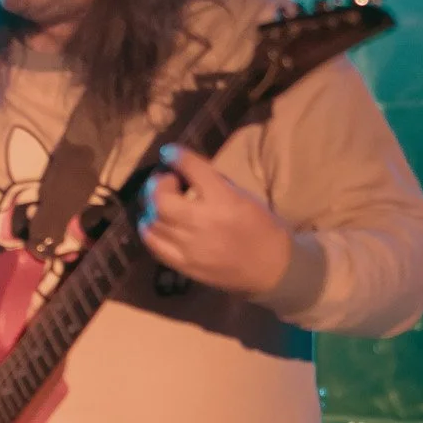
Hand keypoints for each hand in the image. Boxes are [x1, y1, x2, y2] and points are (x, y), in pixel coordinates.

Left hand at [137, 144, 293, 295]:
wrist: (273, 269)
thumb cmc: (263, 229)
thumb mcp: (245, 197)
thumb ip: (217, 184)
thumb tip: (189, 173)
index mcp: (223, 199)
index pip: (191, 169)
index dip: (175, 156)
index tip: (169, 153)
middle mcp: (202, 221)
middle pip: (161, 198)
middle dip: (159, 185)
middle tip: (167, 183)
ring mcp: (190, 246)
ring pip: (154, 221)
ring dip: (152, 207)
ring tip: (162, 203)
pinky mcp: (185, 265)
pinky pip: (155, 245)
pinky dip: (149, 231)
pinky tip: (155, 224)